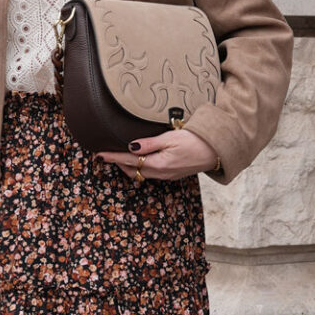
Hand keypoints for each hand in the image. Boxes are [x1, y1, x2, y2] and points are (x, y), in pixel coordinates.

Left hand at [98, 128, 219, 180]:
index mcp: (158, 164)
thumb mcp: (171, 138)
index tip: (98, 155)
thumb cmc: (195, 141)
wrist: (216, 151)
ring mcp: (167, 176)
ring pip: (141, 174)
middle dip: (117, 164)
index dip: (112, 157)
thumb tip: (131, 147)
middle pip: (132, 171)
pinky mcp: (172, 174)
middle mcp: (161, 173)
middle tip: (105, 155)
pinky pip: (150, 173)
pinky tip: (139, 161)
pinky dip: (140, 168)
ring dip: (128, 167)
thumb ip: (149, 144)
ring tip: (118, 157)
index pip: (129, 161)